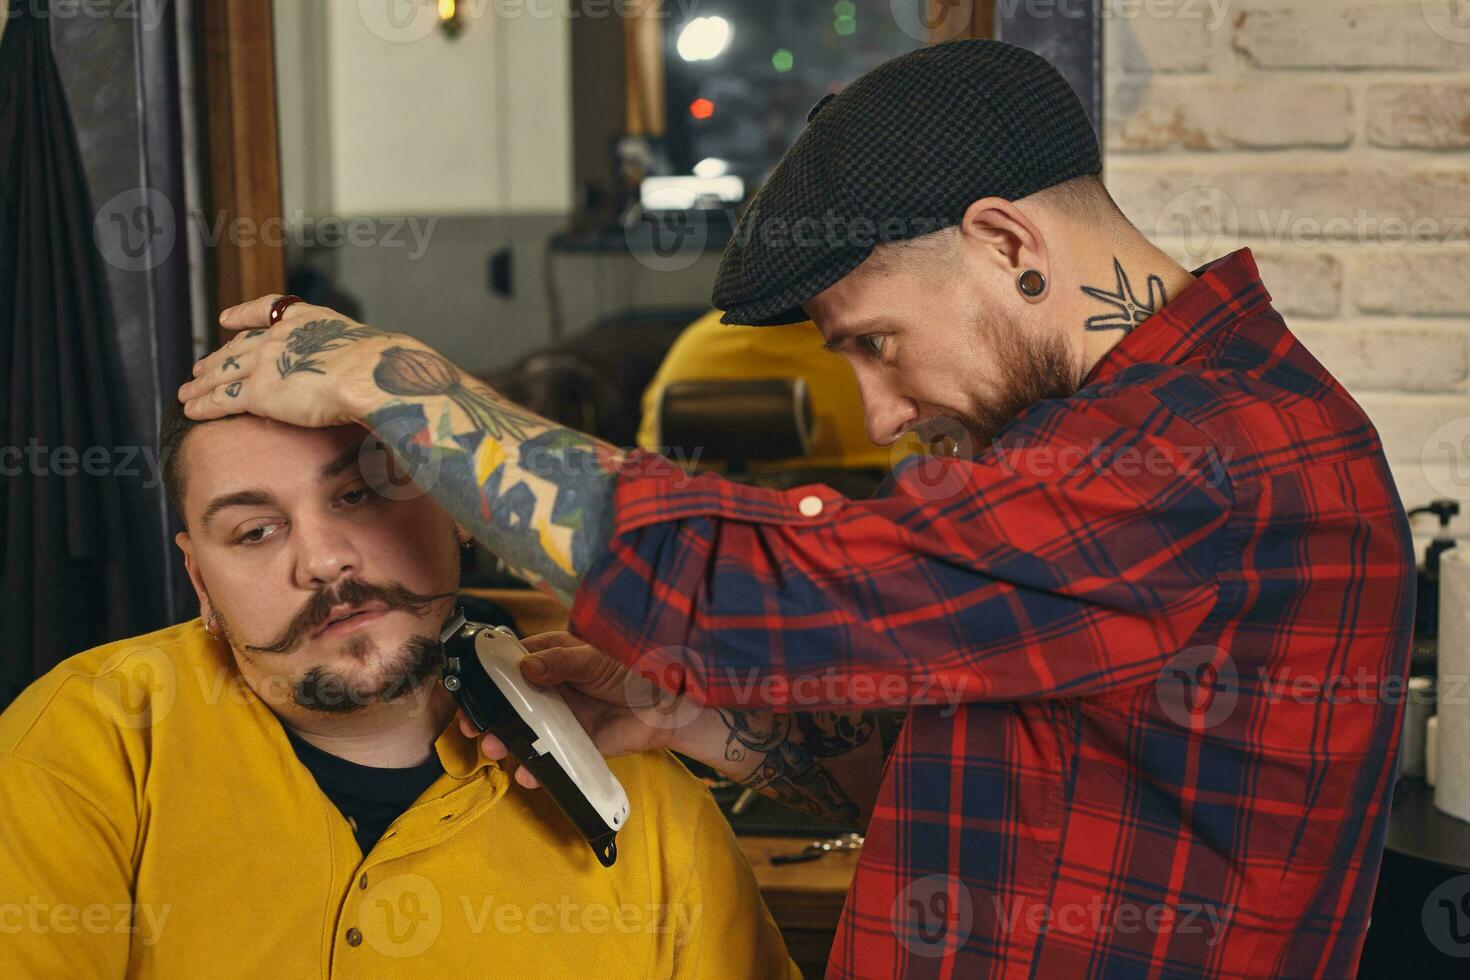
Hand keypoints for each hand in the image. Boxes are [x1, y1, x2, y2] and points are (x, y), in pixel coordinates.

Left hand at [176, 295, 423, 426]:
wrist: (372, 374)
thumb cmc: (385, 367)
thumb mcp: (372, 351)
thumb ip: (360, 360)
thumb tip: (381, 376)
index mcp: (310, 319)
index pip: (268, 310)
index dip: (244, 314)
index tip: (227, 318)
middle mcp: (281, 335)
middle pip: (239, 345)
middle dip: (218, 356)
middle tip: (201, 365)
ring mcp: (266, 362)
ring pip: (223, 372)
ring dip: (202, 381)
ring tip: (187, 389)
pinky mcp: (258, 392)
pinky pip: (221, 398)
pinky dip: (203, 404)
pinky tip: (190, 409)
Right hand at [457, 631, 688, 788]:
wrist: (665, 707)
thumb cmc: (630, 670)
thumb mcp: (593, 659)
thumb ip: (560, 662)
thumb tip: (524, 668)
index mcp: (549, 659)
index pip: (510, 665)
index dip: (488, 678)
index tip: (471, 691)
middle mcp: (548, 689)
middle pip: (508, 703)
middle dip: (488, 716)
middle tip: (474, 728)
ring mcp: (557, 718)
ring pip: (521, 732)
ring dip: (504, 742)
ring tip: (496, 749)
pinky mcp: (571, 745)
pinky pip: (546, 758)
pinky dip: (534, 768)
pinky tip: (527, 773)